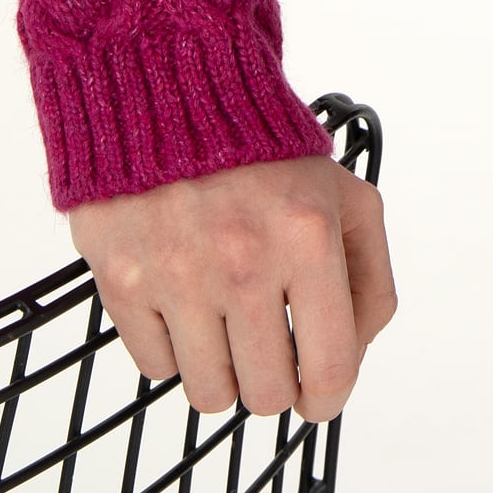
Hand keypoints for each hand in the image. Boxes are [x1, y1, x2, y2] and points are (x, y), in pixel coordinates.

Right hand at [68, 152, 397, 419]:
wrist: (171, 92)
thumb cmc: (267, 154)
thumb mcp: (348, 198)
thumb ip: (370, 280)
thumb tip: (352, 356)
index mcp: (310, 238)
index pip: (329, 369)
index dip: (327, 400)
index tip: (317, 396)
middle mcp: (244, 262)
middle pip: (265, 394)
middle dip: (273, 381)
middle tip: (268, 347)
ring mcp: (178, 275)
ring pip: (208, 394)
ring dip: (222, 371)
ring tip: (224, 323)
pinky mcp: (122, 281)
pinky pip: (155, 368)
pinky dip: (172, 348)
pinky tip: (182, 302)